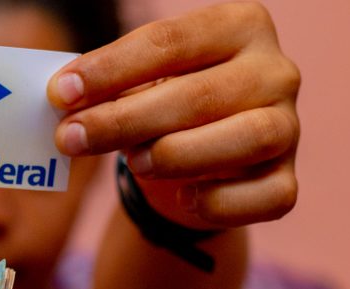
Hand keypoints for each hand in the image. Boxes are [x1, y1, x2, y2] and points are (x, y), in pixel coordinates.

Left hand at [48, 1, 299, 228]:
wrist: (198, 163)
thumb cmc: (163, 109)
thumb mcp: (137, 87)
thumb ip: (108, 88)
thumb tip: (60, 100)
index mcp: (240, 26)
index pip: (169, 41)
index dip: (110, 69)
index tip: (60, 93)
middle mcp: (275, 71)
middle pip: (199, 95)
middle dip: (124, 120)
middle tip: (70, 138)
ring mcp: (289, 128)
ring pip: (247, 139)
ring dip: (178, 154)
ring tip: (133, 163)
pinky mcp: (288, 182)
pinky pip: (266, 196)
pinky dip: (220, 202)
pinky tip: (183, 198)